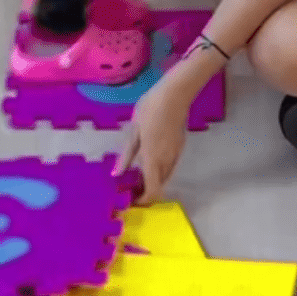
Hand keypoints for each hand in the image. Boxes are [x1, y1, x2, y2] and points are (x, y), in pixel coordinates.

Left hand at [115, 77, 192, 203]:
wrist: (176, 94)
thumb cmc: (150, 109)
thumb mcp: (133, 131)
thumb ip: (126, 155)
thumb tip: (116, 175)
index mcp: (152, 159)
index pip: (152, 191)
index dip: (143, 201)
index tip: (131, 199)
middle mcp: (166, 161)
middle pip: (159, 186)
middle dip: (145, 190)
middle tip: (129, 184)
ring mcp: (176, 154)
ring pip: (165, 176)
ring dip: (153, 179)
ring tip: (136, 171)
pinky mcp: (180, 147)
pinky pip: (169, 165)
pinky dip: (159, 169)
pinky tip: (149, 158)